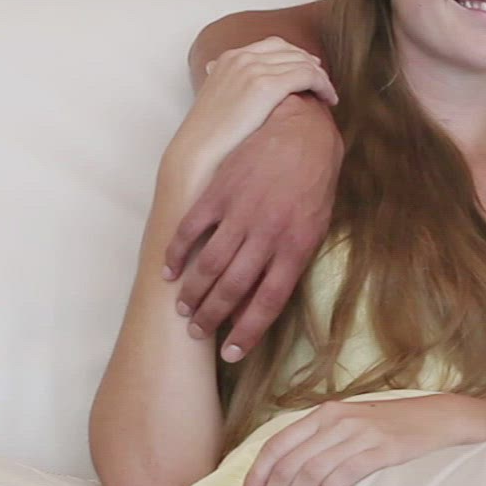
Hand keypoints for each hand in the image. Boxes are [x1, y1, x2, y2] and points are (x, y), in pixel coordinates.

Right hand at [164, 37, 337, 185]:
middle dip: (311, 65)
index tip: (309, 70)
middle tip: (323, 83)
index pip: (274, 45)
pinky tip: (329, 100)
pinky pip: (308, 76)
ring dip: (320, 78)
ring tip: (328, 96)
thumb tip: (246, 88)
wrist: (198, 152)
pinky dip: (323, 86)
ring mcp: (253, 69)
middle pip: (291, 50)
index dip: (296, 56)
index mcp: (229, 58)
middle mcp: (242, 58)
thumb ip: (232, 85)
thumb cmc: (208, 136)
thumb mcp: (218, 99)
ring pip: (303, 63)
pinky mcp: (266, 86)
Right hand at [164, 97, 343, 363]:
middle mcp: (267, 235)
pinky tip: (168, 271)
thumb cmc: (314, 183)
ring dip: (191, 292)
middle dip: (211, 317)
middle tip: (196, 333)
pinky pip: (191, 230)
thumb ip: (292, 261)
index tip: (230, 353)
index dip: (247, 331)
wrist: (302, 131)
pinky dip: (175, 253)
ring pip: (208, 264)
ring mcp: (240, 213)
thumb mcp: (317, 226)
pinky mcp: (219, 192)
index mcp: (296, 247)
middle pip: (233, 289)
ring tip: (182, 309)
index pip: (268, 301)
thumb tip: (265, 296)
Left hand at [238, 395, 485, 485]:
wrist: (440, 419)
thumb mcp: (352, 424)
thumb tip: (286, 478)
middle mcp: (338, 421)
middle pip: (288, 464)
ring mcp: (360, 434)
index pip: (275, 446)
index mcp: (325, 413)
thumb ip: (321, 442)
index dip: (256, 477)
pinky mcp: (382, 450)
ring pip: (310, 474)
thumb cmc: (392, 428)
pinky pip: (342, 476)